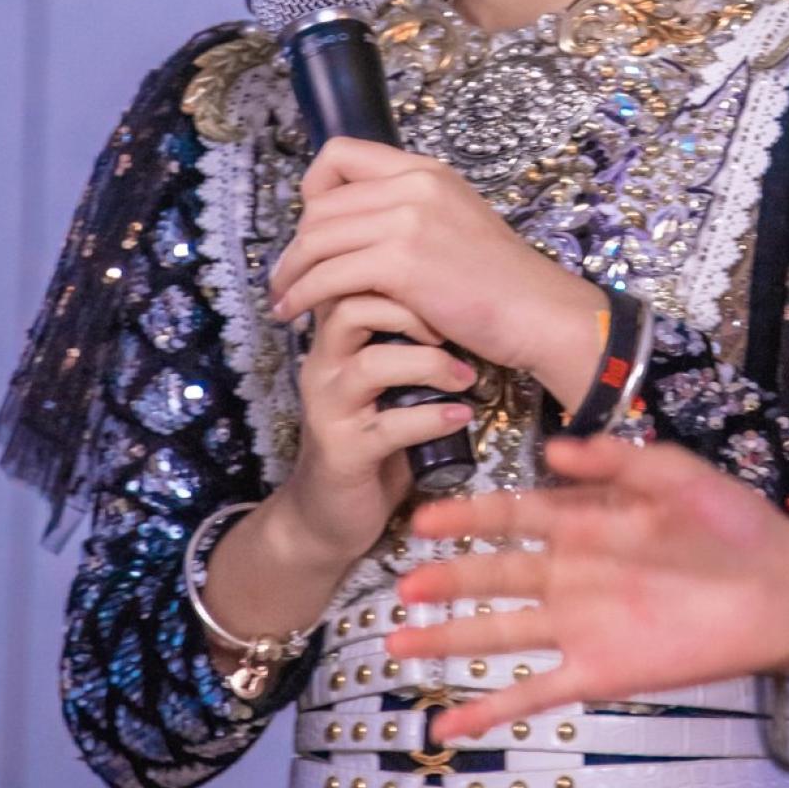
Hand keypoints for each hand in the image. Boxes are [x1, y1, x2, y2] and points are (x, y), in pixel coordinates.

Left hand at [270, 138, 606, 410]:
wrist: (537, 311)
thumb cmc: (499, 281)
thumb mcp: (453, 222)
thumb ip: (408, 213)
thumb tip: (351, 229)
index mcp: (424, 170)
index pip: (339, 154)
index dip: (313, 190)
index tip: (311, 228)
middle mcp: (413, 184)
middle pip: (320, 204)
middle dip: (296, 244)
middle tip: (290, 277)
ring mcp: (407, 220)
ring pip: (316, 239)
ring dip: (291, 274)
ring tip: (283, 300)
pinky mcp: (401, 262)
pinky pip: (328, 275)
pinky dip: (303, 296)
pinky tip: (296, 314)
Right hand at [276, 290, 475, 568]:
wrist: (328, 514)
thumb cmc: (370, 435)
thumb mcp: (385, 379)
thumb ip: (404, 338)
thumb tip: (463, 298)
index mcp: (332, 341)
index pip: (349, 280)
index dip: (397, 274)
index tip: (445, 288)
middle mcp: (322, 366)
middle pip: (351, 307)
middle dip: (412, 310)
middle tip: (455, 330)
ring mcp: (328, 409)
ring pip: (371, 363)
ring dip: (428, 364)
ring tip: (466, 379)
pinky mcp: (342, 453)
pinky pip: (387, 426)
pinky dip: (431, 419)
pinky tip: (460, 418)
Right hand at [387, 436, 788, 742]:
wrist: (782, 588)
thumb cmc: (733, 524)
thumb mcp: (675, 472)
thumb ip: (615, 459)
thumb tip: (554, 446)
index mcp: (588, 522)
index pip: (514, 515)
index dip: (468, 517)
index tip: (423, 518)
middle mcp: (574, 573)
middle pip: (495, 575)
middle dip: (447, 579)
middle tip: (400, 585)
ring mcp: (581, 625)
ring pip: (500, 633)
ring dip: (451, 640)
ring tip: (401, 644)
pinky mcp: (599, 670)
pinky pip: (534, 693)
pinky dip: (491, 710)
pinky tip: (449, 725)